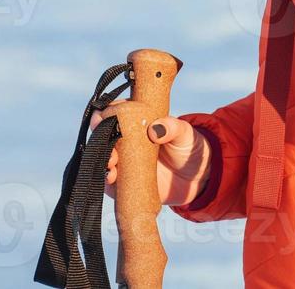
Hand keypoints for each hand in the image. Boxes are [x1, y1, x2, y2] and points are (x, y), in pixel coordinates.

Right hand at [94, 99, 212, 207]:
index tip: (102, 118)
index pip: (116, 112)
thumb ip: (173, 127)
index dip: (105, 113)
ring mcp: (124, 161)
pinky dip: (106, 180)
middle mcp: (126, 140)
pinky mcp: (125, 182)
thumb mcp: (184, 133)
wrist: (195, 178)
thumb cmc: (188, 147)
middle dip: (99, 137)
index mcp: (137, 121)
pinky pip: (110, 182)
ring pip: (104, 157)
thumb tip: (155, 129)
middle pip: (103, 135)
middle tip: (107, 143)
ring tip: (111, 165)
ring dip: (102, 159)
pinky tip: (111, 179)